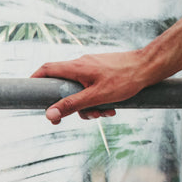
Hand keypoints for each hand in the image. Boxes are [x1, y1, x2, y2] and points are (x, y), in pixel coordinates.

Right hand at [31, 51, 153, 123]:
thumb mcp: (96, 97)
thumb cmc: (125, 80)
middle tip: (85, 117)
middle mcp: (83, 64)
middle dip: (73, 105)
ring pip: (82, 90)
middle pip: (66, 86)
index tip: (30, 93)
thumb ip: (72, 105)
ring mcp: (94, 67)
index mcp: (77, 67)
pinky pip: (95, 88)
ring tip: (106, 113)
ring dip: (90, 106)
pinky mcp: (105, 72)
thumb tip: (49, 114)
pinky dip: (100, 100)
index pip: (47, 69)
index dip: (35, 79)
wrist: (150, 67)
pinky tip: (113, 108)